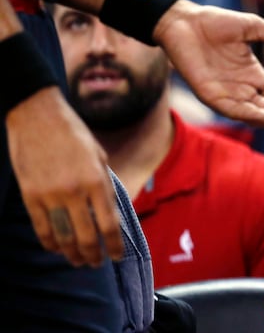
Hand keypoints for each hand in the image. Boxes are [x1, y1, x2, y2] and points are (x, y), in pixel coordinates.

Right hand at [5, 87, 123, 266]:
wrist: (38, 116)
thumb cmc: (74, 133)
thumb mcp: (99, 156)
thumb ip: (105, 184)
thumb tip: (111, 210)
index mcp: (97, 181)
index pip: (109, 224)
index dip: (114, 245)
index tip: (117, 256)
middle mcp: (75, 192)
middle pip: (87, 236)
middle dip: (94, 255)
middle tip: (97, 263)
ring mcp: (50, 195)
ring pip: (63, 236)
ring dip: (72, 253)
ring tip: (78, 260)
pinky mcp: (30, 195)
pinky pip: (41, 227)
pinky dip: (50, 242)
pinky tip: (56, 248)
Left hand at [154, 0, 263, 133]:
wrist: (184, 20)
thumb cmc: (216, 22)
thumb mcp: (254, 27)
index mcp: (254, 76)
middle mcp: (242, 89)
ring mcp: (226, 94)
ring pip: (252, 114)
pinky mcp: (209, 94)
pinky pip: (231, 109)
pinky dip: (247, 114)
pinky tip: (262, 117)